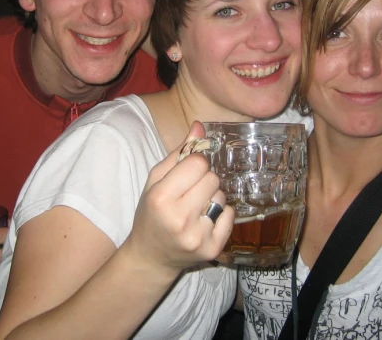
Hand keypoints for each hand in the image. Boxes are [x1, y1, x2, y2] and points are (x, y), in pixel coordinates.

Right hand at [124, 122, 233, 271]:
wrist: (151, 257)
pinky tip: (204, 221)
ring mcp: (198, 236)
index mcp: (161, 198)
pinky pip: (230, 216)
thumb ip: (178, 153)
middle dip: (203, 180)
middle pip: (212, 179)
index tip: (187, 173)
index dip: (195, 164)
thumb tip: (199, 125)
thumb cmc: (151, 213)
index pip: (197, 163)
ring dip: (212, 197)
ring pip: (222, 196)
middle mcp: (180, 218)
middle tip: (190, 192)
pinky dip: (221, 214)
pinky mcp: (213, 249)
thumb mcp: (155, 181)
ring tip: (195, 208)